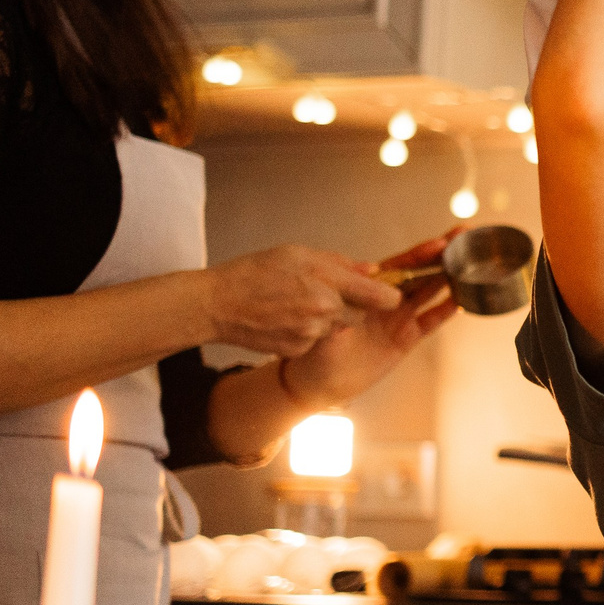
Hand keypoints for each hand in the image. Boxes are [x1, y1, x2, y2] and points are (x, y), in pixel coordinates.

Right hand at [202, 245, 401, 357]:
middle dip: (352, 304)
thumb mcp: (298, 254)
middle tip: (326, 292)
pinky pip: (318, 340)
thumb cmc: (254, 273)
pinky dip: (310, 332)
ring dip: (330, 317)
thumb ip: (340, 263)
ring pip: (338, 327)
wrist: (217, 305)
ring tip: (300, 303)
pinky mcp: (300, 350)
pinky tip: (288, 318)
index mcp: (329, 283)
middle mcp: (325, 311)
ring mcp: (313, 334)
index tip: (384, 292)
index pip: (382, 297)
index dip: (387, 296)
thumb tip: (372, 269)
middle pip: (361, 313)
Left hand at [282, 231, 460, 407]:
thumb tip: (351, 293)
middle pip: (420, 272)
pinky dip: (447, 310)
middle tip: (465, 238)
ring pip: (430, 292)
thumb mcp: (321, 325)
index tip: (439, 243)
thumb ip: (338, 309)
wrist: (319, 382)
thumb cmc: (315, 349)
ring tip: (472, 264)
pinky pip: (431, 321)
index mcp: (366, 290)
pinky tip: (463, 299)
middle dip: (443, 256)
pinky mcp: (406, 338)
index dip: (420, 254)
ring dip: (450, 278)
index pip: (398, 266)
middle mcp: (386, 300)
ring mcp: (398, 318)